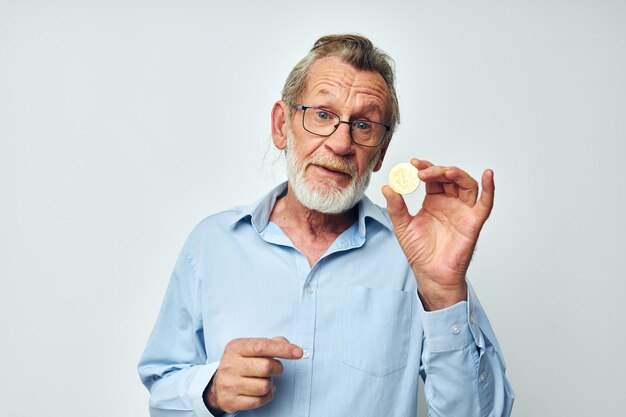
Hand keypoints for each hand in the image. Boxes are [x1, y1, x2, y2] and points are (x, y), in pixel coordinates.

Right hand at [205, 336, 302, 413]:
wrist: (217, 384)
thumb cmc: (240, 363)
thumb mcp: (250, 348)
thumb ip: (270, 343)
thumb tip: (288, 345)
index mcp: (235, 347)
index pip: (262, 346)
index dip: (283, 349)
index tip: (298, 352)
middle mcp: (230, 365)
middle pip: (266, 367)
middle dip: (277, 368)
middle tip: (275, 368)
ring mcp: (229, 384)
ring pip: (264, 386)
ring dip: (270, 383)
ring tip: (264, 379)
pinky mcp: (231, 401)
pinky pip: (259, 401)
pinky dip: (266, 396)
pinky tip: (262, 391)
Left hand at [382, 158, 494, 310]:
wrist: (430, 273)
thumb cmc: (419, 252)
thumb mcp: (403, 226)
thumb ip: (396, 207)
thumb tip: (388, 187)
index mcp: (434, 201)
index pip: (432, 178)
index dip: (425, 168)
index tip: (413, 164)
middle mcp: (450, 203)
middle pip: (449, 178)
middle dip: (436, 170)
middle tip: (421, 171)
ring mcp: (463, 211)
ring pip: (466, 184)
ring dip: (457, 174)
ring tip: (443, 172)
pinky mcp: (473, 222)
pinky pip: (485, 204)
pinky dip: (489, 189)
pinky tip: (488, 175)